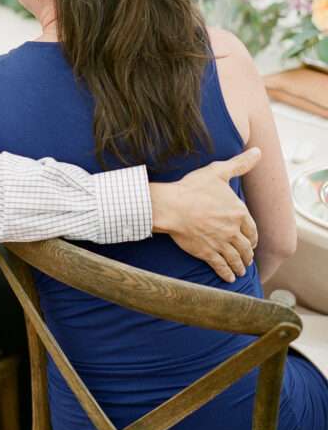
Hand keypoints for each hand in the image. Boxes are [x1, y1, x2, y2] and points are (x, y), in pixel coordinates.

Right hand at [150, 147, 260, 282]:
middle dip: (248, 254)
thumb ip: (240, 164)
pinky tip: (230, 278)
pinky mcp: (207, 253)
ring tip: (241, 270)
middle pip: (245, 246)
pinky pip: (221, 267)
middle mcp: (233, 230)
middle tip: (248, 258)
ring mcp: (221, 243)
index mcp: (238, 212)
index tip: (252, 242)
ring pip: (236, 258)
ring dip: (240, 265)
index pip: (251, 229)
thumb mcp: (218, 172)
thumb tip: (258, 151)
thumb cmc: (193, 188)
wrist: (171, 206)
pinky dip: (227, 273)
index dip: (253, 237)